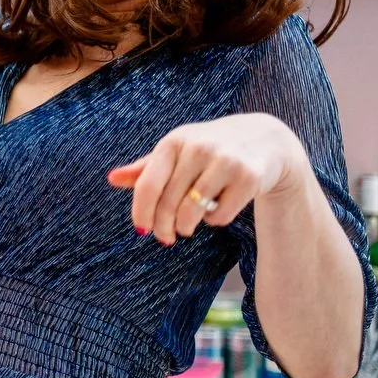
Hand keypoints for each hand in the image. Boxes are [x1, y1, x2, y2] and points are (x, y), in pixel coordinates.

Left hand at [107, 112, 307, 244]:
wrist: (265, 139)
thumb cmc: (210, 148)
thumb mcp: (177, 150)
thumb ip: (146, 168)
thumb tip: (112, 179)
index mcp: (174, 142)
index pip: (147, 185)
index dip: (141, 212)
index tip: (142, 229)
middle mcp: (198, 148)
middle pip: (168, 203)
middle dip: (163, 228)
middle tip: (164, 238)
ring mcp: (225, 162)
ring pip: (191, 213)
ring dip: (185, 227)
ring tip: (186, 226)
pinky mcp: (248, 178)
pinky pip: (219, 215)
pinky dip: (214, 220)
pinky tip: (217, 208)